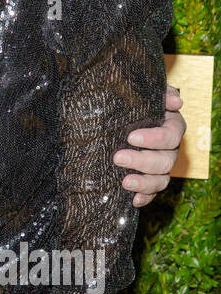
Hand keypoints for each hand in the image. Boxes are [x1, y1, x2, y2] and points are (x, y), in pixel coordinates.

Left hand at [113, 85, 184, 207]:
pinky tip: (133, 200)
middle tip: (117, 157)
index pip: (172, 135)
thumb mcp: (145, 93)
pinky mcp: (149, 178)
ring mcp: (160, 166)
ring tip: (125, 182)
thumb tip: (176, 101)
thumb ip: (161, 93)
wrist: (118, 113)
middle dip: (142, 161)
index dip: (154, 138)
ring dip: (144, 183)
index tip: (131, 137)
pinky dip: (145, 197)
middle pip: (165, 160)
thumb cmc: (133, 101)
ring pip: (161, 179)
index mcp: (171, 126)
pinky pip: (152, 192)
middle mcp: (169, 148)